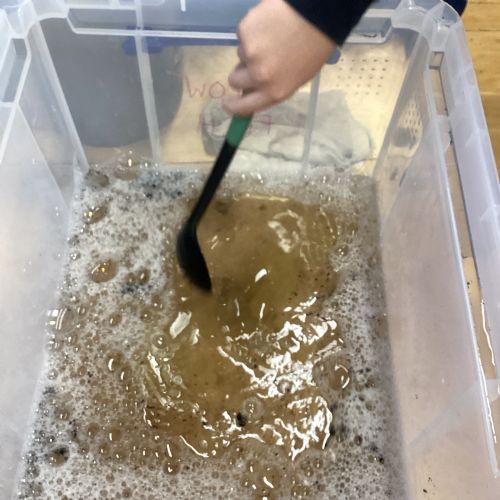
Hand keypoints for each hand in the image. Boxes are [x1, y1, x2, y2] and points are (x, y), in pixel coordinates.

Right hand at [222, 0, 336, 114]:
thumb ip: (272, 87)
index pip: (243, 107)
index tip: (226, 103)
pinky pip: (241, 35)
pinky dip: (252, 31)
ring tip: (272, 38)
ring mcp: (249, 53)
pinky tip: (269, 24)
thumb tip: (252, 89)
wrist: (317, 13)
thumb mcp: (298, 78)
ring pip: (240, 55)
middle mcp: (259, 76)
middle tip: (255, 61)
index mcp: (274, 92)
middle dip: (241, 72)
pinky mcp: (244, 31)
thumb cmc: (314, 48)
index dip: (232, 106)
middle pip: (235, 80)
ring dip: (250, 49)